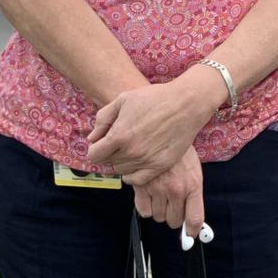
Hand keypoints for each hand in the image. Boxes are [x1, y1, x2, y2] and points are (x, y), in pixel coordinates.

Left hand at [86, 77, 217, 185]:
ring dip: (122, 162)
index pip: (94, 155)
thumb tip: (92, 138)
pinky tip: (136, 163)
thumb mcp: (123, 100)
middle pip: (108, 163)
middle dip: (109, 153)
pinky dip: (133, 174)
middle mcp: (131, 152)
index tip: (101, 143)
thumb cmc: (153, 98)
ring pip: (122, 171)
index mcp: (119, 135)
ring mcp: (146, 161)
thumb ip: (103, 119)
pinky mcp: (160, 166)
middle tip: (119, 142)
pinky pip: (138, 180)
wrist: (185, 103)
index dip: (95, 149)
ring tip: (131, 148)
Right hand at [131, 145, 204, 235]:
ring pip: (158, 217)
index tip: (190, 234)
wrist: (160, 130)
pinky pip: (143, 210)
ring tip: (160, 195)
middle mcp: (176, 189)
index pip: (195, 218)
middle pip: (174, 221)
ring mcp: (158, 188)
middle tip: (172, 205)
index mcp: (192, 185)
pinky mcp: (141, 186)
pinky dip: (146, 207)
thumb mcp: (193, 169)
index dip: (192, 230)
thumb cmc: (178, 151)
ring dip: (159, 210)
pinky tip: (149, 194)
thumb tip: (191, 220)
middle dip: (173, 216)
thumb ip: (192, 194)